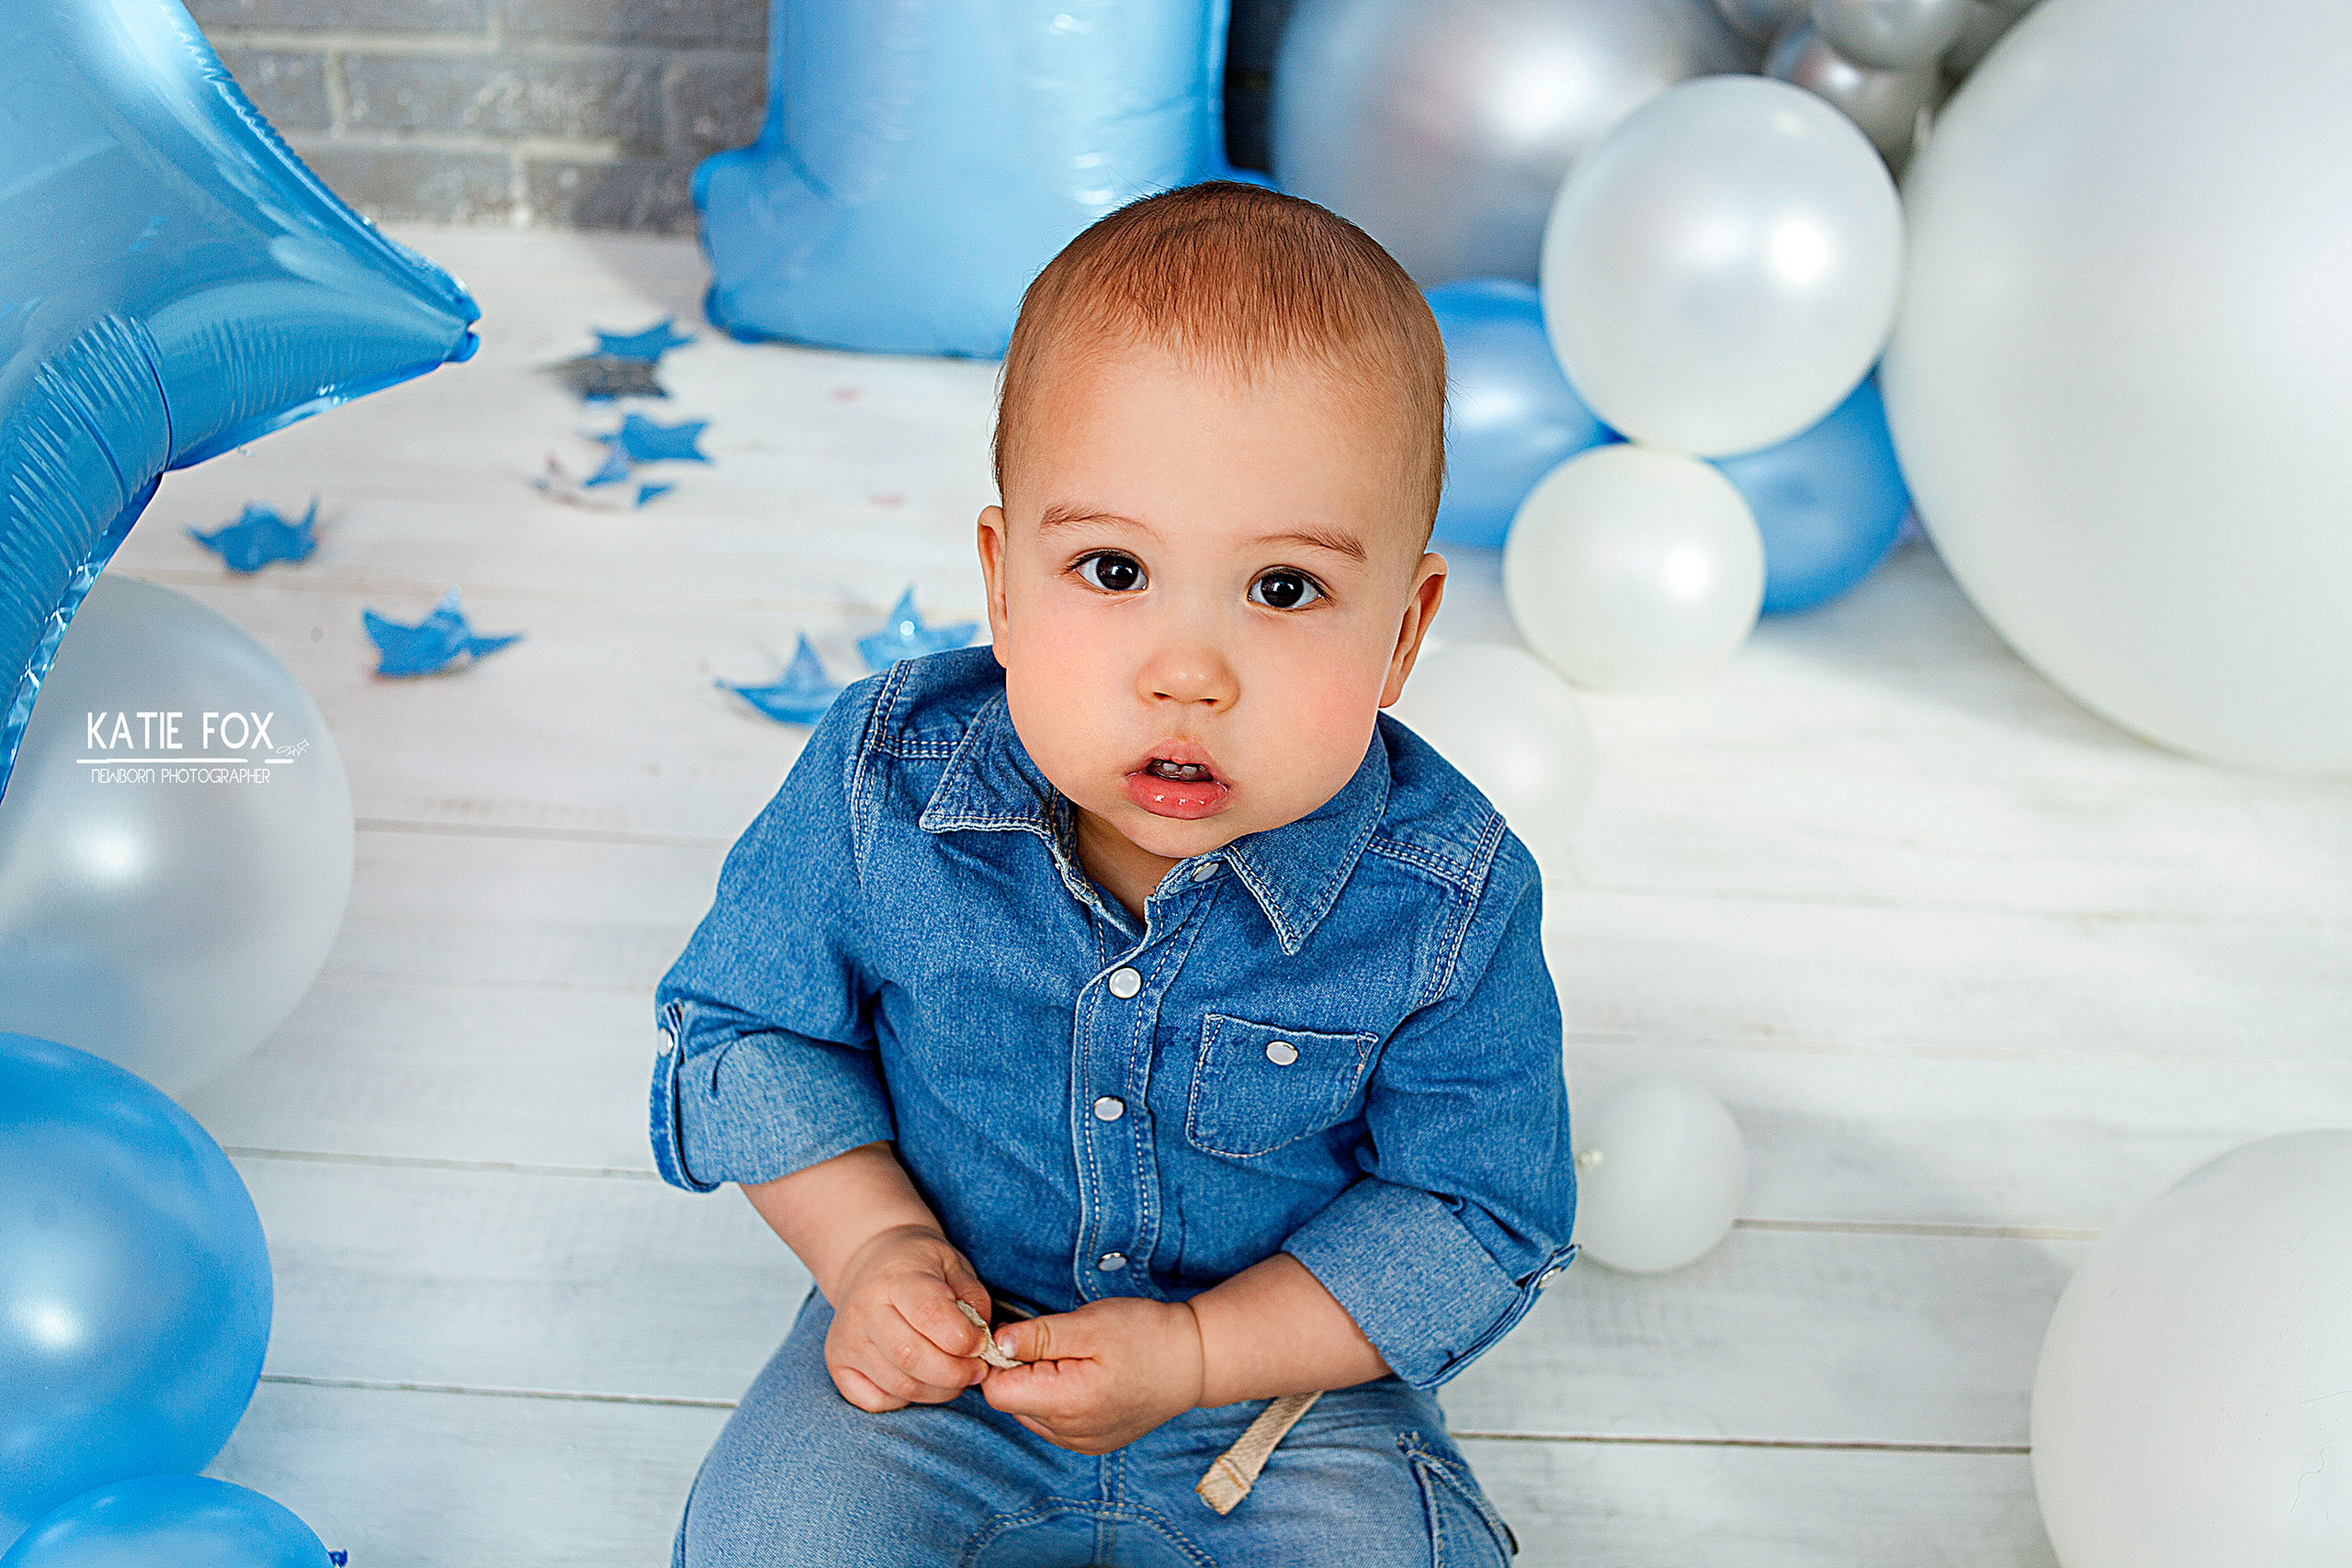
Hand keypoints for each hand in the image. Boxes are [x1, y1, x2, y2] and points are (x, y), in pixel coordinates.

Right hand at [822, 1223, 997, 1411]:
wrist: (870, 1262)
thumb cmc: (919, 1266)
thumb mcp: (953, 1264)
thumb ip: (972, 1297)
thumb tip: (982, 1340)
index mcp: (896, 1277)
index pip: (929, 1314)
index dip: (963, 1338)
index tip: (982, 1344)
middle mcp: (863, 1310)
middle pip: (912, 1358)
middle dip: (956, 1374)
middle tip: (978, 1370)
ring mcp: (846, 1340)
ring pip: (900, 1385)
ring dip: (939, 1390)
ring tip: (957, 1376)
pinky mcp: (838, 1365)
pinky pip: (877, 1401)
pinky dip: (907, 1400)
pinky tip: (920, 1379)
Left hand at [981, 1297, 1206, 1453]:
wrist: (1193, 1363)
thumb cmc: (1146, 1336)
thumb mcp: (1090, 1324)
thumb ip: (1038, 1336)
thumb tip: (996, 1342)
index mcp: (1066, 1404)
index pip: (997, 1391)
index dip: (1002, 1359)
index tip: (1028, 1338)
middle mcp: (1069, 1434)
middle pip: (1012, 1402)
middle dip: (1022, 1370)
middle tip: (1061, 1344)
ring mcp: (1080, 1443)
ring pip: (1029, 1412)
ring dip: (1039, 1385)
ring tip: (1077, 1360)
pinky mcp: (1090, 1443)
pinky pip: (1052, 1422)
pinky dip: (1057, 1398)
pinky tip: (1085, 1377)